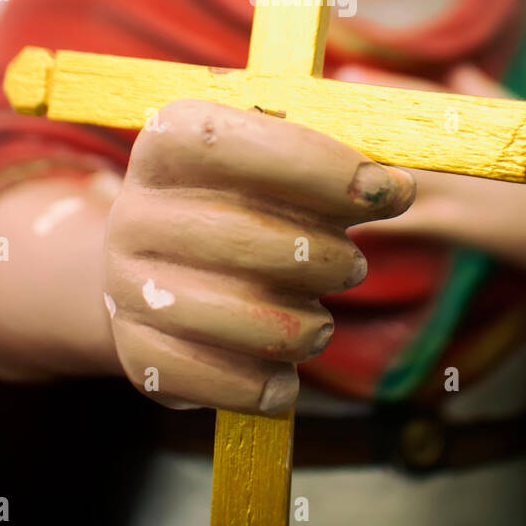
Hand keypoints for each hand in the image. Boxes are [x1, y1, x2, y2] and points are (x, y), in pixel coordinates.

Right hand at [102, 99, 414, 414]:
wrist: (158, 276)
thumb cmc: (243, 206)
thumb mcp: (279, 163)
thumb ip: (336, 164)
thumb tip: (397, 188)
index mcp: (166, 142)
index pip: (232, 144)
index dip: (319, 167)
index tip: (389, 190)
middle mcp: (134, 213)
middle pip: (251, 239)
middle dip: (329, 258)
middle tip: (352, 264)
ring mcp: (129, 290)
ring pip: (250, 321)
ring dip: (310, 326)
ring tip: (316, 317)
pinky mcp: (141, 359)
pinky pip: (232, 384)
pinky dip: (276, 383)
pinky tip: (283, 366)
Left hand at [333, 62, 525, 274]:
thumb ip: (492, 98)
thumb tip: (461, 70)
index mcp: (482, 121)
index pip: (425, 96)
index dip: (383, 85)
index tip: (345, 74)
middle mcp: (468, 146)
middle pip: (401, 126)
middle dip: (356, 119)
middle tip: (309, 111)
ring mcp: (464, 186)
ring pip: (397, 166)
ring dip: (355, 161)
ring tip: (312, 155)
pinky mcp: (463, 226)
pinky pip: (409, 221)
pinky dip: (376, 219)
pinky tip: (341, 219)